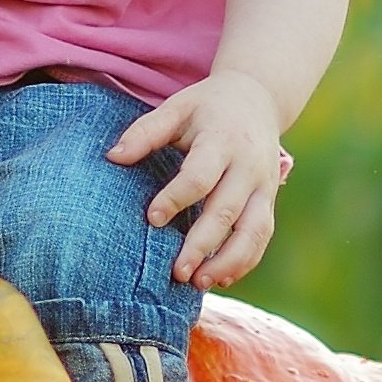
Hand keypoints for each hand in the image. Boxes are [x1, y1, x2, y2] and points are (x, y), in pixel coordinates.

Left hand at [114, 67, 292, 288]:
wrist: (258, 98)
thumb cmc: (207, 106)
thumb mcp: (177, 108)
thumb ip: (146, 132)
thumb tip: (112, 157)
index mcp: (222, 140)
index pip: (200, 176)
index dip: (176, 198)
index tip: (152, 218)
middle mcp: (248, 166)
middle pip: (226, 210)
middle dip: (202, 244)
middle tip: (177, 271)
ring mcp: (264, 186)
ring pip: (254, 230)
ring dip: (229, 261)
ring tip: (199, 283)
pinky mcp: (269, 200)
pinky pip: (262, 236)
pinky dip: (245, 260)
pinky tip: (221, 278)